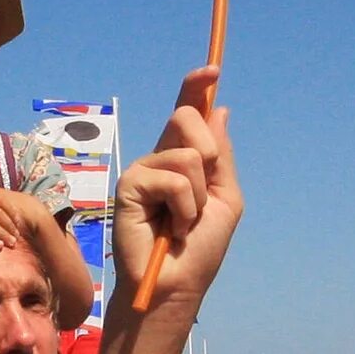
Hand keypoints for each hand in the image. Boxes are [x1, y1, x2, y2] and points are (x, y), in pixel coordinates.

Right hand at [113, 71, 238, 305]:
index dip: (196, 86)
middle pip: (186, 117)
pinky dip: (185, 208)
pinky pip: (173, 179)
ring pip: (187, 155)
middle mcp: (161, 158)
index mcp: (184, 159)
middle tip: (202, 196)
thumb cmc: (199, 249)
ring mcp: (143, 170)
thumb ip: (220, 157)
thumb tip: (219, 109)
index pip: (187, 113)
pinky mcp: (129, 184)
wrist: (177, 284)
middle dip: (208, 155)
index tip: (212, 69)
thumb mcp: (225, 199)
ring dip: (199, 197)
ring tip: (184, 223)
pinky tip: (172, 228)